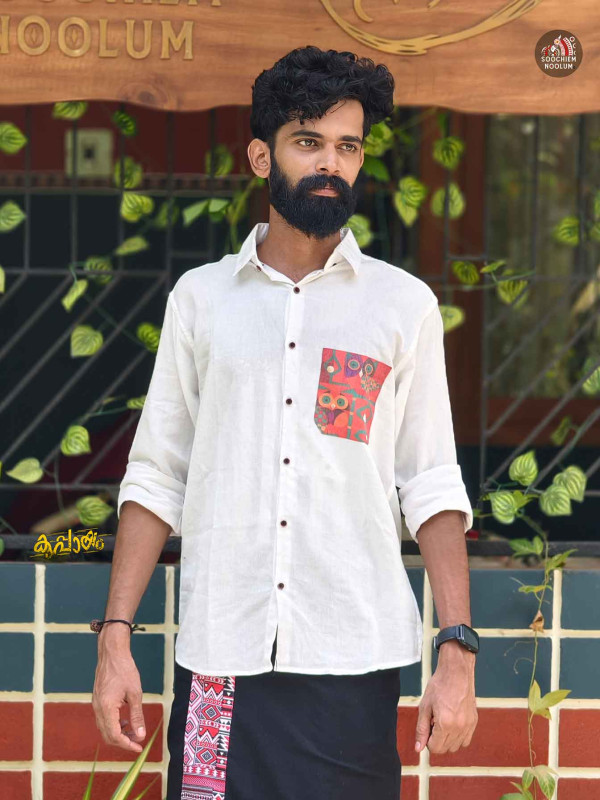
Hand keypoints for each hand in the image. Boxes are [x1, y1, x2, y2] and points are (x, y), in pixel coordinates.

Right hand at [92, 627, 146, 752]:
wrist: (112, 653)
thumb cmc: (125, 670)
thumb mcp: (135, 693)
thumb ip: (137, 716)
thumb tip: (141, 735)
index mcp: (106, 708)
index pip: (115, 736)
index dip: (127, 744)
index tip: (139, 748)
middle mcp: (98, 709)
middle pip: (108, 736)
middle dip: (123, 741)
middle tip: (138, 741)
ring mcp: (96, 705)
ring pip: (105, 729)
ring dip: (118, 734)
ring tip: (134, 731)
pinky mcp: (97, 701)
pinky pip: (103, 720)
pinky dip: (114, 725)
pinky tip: (125, 721)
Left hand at [414, 640, 477, 753]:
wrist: (456, 672)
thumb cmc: (439, 686)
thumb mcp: (425, 707)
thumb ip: (421, 729)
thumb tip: (418, 748)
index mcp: (445, 724)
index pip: (435, 748)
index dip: (428, 740)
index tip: (428, 727)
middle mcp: (459, 728)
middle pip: (446, 749)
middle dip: (437, 740)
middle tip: (434, 722)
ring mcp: (469, 725)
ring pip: (456, 746)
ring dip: (448, 739)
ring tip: (443, 721)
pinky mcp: (474, 722)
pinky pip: (466, 740)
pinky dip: (458, 736)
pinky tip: (453, 722)